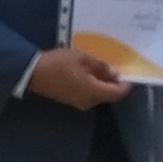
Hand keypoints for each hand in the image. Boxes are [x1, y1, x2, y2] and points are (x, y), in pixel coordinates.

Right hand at [20, 44, 134, 110]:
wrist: (33, 73)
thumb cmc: (59, 63)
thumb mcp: (82, 58)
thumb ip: (100, 66)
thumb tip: (115, 72)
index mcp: (94, 92)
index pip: (117, 93)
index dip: (126, 83)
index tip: (129, 71)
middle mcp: (89, 102)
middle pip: (108, 94)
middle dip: (114, 81)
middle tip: (115, 65)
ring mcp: (79, 102)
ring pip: (98, 94)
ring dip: (103, 82)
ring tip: (101, 66)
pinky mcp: (71, 99)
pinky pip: (88, 93)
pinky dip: (93, 84)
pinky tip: (89, 71)